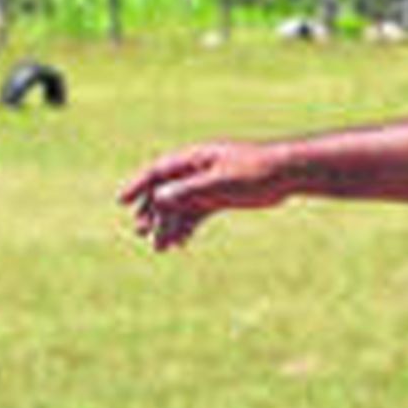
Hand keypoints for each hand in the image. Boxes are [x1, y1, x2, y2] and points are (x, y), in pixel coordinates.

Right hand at [119, 142, 287, 249]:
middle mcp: (197, 170)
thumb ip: (190, 191)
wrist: (286, 174)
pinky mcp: (220, 197)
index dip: (138, 186)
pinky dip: (187, 227)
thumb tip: (159, 198)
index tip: (121, 201)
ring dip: (169, 225)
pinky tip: (180, 244)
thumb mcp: (220, 183)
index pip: (158, 171)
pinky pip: (196, 214)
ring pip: (180, 206)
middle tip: (141, 232)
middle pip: (166, 191)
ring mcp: (208, 184)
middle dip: (152, 212)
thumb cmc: (255, 171)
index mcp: (195, 158)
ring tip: (159, 248)